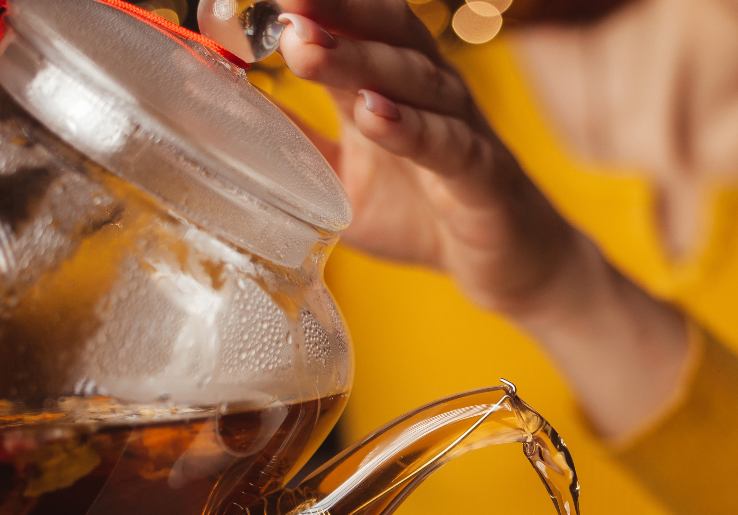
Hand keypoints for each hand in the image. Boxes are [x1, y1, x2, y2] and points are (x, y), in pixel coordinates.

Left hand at [275, 0, 691, 439]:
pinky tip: (375, 115)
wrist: (510, 265)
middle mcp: (431, 94)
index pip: (357, 24)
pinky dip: (411, 130)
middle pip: (389, 33)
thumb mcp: (343, 179)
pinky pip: (448, 147)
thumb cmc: (426, 214)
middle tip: (286, 2)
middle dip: (335, 12)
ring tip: (308, 47)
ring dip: (361, 61)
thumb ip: (297, 143)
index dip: (320, 3)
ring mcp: (462, 130)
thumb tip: (227, 110)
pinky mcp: (483, 177)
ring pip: (415, 83)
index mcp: (394, 85)